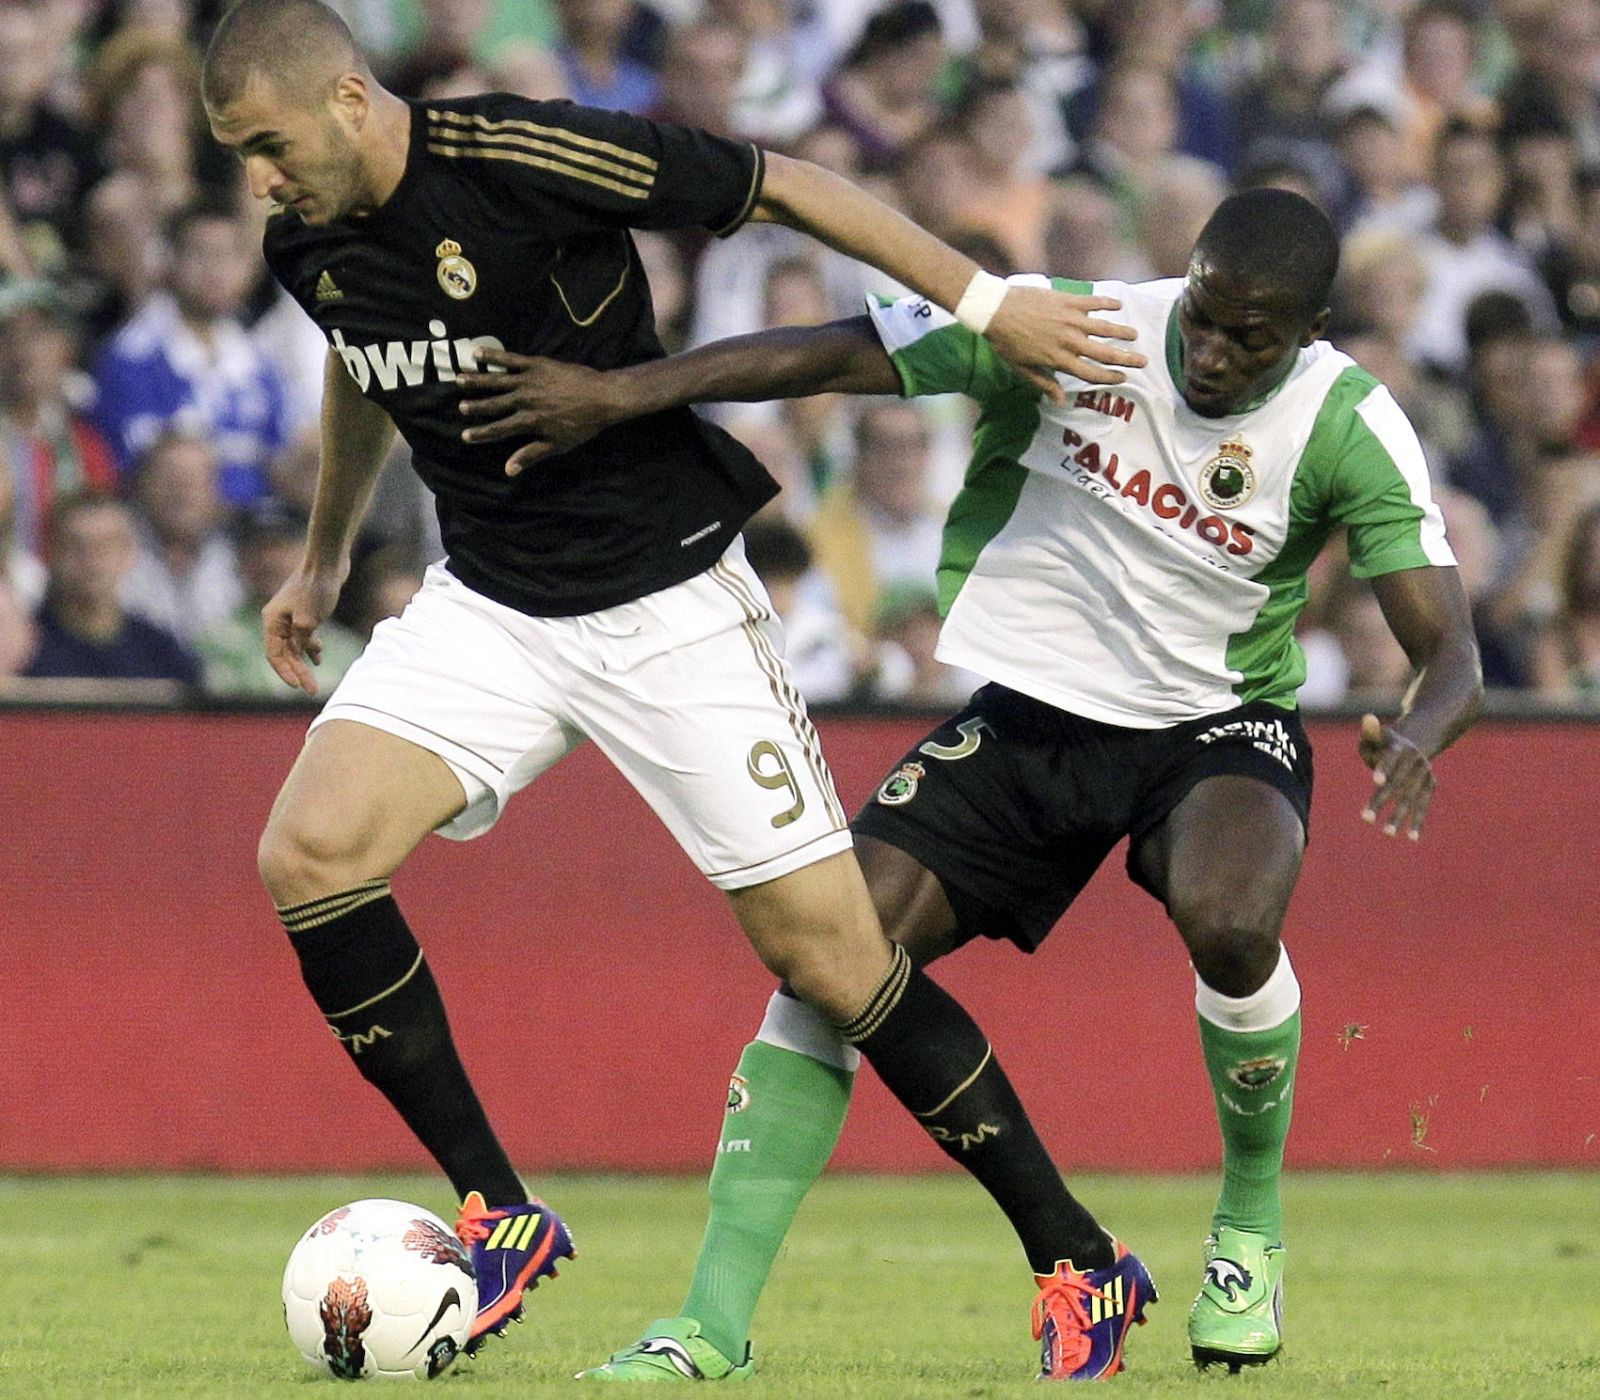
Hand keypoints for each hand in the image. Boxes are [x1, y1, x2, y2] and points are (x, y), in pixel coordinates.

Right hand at [261, 560, 347, 695]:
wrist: (328, 563)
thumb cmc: (316, 587)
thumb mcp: (308, 616)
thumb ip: (303, 636)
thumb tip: (304, 650)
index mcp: (272, 621)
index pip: (274, 654)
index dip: (285, 672)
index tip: (298, 686)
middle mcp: (278, 620)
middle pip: (285, 654)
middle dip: (298, 672)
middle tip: (312, 690)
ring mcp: (291, 617)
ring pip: (294, 647)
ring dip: (304, 663)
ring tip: (315, 680)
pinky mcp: (305, 613)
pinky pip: (303, 637)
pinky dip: (311, 648)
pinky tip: (319, 658)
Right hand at [458, 348, 623, 475]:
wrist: (602, 397)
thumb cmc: (581, 425)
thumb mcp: (557, 445)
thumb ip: (531, 455)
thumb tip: (508, 470)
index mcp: (528, 421)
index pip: (499, 429)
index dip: (481, 433)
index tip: (465, 436)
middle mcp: (524, 400)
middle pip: (494, 404)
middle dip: (475, 406)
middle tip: (460, 407)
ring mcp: (529, 380)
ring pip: (497, 381)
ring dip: (477, 381)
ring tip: (459, 380)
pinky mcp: (536, 364)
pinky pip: (511, 359)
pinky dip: (494, 356)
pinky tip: (478, 353)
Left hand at [983, 288, 1145, 403]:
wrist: (995, 310)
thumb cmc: (1006, 342)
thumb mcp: (1023, 368)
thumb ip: (1045, 383)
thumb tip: (1061, 401)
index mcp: (1059, 360)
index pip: (1091, 373)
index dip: (1109, 377)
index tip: (1123, 378)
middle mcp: (1069, 341)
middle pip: (1105, 353)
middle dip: (1126, 359)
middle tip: (1143, 361)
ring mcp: (1070, 319)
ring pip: (1104, 327)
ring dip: (1122, 331)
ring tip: (1135, 335)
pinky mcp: (1068, 300)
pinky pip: (1094, 302)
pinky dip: (1108, 303)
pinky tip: (1119, 305)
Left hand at [1357, 712, 1435, 840]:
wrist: (1417, 742)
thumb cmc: (1384, 743)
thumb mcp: (1374, 736)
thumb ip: (1369, 732)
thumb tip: (1368, 718)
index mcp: (1399, 748)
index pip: (1390, 759)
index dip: (1384, 768)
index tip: (1376, 781)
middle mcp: (1414, 762)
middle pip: (1396, 784)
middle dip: (1381, 801)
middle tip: (1365, 819)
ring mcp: (1424, 774)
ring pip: (1410, 797)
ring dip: (1399, 816)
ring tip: (1386, 833)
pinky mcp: (1430, 785)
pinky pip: (1423, 805)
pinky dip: (1418, 820)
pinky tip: (1411, 837)